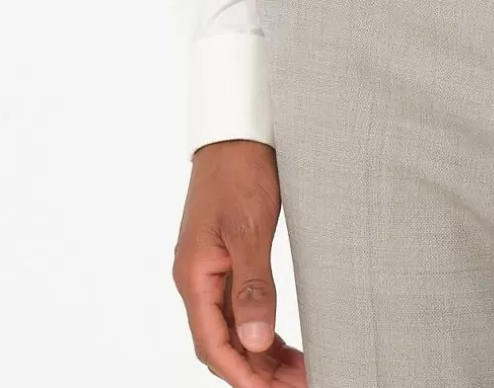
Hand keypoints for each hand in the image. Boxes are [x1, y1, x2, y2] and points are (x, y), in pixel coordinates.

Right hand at [173, 139, 305, 385]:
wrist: (236, 130)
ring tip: (298, 372)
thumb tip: (257, 342)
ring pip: (232, 329)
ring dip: (261, 355)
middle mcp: (197, 279)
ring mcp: (210, 270)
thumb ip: (253, 286)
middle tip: (300, 384)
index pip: (213, 345)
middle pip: (222, 344)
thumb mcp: (250, 229)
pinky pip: (238, 308)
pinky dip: (260, 330)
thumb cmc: (240, 171)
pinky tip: (281, 344)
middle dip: (257, 372)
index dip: (243, 376)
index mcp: (194, 276)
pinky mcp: (226, 259)